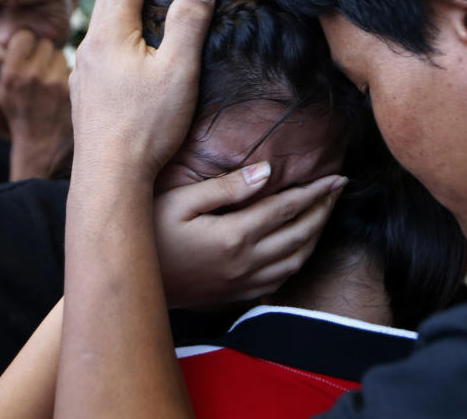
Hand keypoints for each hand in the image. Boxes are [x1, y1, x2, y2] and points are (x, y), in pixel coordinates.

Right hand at [0, 31, 73, 179]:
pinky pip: (72, 69)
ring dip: (58, 65)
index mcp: (10, 74)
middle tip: (41, 73)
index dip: (28, 44)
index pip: (24, 37)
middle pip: (45, 44)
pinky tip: (62, 92)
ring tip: (51, 84)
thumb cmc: (20, 112)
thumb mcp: (4, 89)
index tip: (28, 55)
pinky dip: (69, 77)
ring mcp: (53, 82)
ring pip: (61, 55)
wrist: (41, 142)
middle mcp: (31, 76)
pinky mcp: (71, 89)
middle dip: (44, 55)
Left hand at [70, 0, 217, 184]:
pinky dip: (115, 36)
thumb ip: (189, 21)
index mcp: (111, 34)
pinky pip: (97, 51)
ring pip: (100, 26)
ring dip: (121, 8)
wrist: (109, 176)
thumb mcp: (179, 69)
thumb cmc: (147, 124)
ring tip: (145, 9)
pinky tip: (126, 54)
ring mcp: (82, 72)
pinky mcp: (84, 94)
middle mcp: (89, 47)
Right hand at [155, 162, 346, 307]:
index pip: (288, 207)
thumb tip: (267, 171)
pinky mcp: (234, 295)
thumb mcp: (181, 200)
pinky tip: (298, 247)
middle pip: (300, 234)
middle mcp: (246, 262)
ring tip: (323, 214)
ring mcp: (242, 283)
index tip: (337, 178)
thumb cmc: (148, 233)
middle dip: (324, 210)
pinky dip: (297, 261)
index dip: (316, 191)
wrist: (128, 283)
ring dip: (316, 236)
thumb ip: (227, 186)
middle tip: (338, 190)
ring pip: (296, 260)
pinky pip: (279, 280)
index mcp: (235, 234)